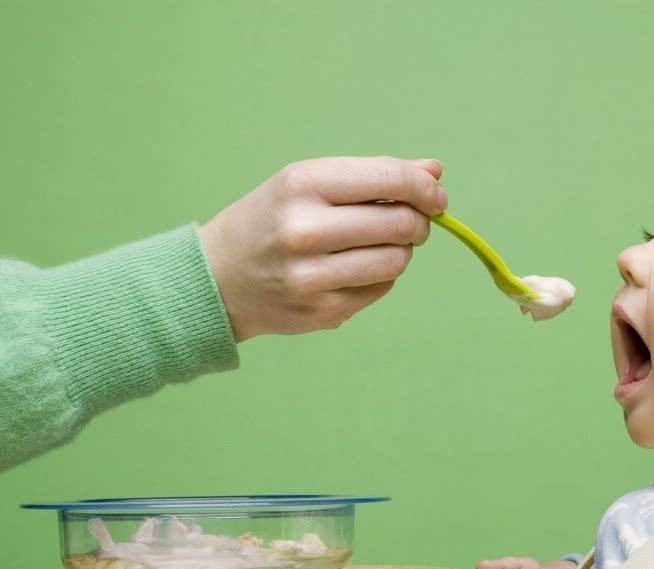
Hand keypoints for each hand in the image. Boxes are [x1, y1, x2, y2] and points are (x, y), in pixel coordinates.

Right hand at [200, 156, 446, 341]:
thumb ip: (374, 176)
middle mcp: (305, 229)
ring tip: (380, 245)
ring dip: (401, 251)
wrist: (217, 278)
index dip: (425, 189)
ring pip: (397, 260)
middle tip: (411, 223)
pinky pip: (382, 288)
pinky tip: (355, 269)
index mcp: (303, 184)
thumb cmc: (271, 220)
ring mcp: (313, 275)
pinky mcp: (324, 311)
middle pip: (401, 224)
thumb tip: (435, 171)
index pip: (390, 180)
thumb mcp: (309, 183)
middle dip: (418, 222)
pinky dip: (381, 276)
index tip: (436, 197)